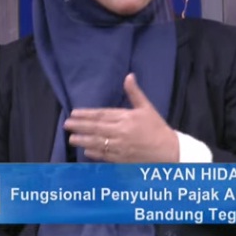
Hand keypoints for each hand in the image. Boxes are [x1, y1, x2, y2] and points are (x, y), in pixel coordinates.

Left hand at [64, 73, 178, 162]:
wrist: (169, 151)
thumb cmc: (157, 128)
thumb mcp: (147, 108)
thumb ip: (134, 93)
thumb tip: (129, 76)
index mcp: (126, 118)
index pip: (102, 115)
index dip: (86, 114)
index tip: (74, 113)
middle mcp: (121, 132)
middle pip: (96, 128)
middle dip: (80, 126)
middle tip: (66, 124)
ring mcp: (120, 147)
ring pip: (97, 142)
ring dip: (83, 140)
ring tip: (71, 138)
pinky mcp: (122, 159)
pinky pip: (104, 155)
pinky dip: (94, 153)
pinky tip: (85, 151)